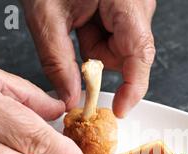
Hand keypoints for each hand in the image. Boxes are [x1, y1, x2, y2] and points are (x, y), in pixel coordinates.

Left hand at [22, 0, 156, 117]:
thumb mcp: (46, 16)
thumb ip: (58, 62)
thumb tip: (71, 97)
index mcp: (125, 2)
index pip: (140, 55)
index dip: (133, 88)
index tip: (119, 109)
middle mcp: (137, 6)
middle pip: (129, 55)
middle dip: (100, 61)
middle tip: (75, 50)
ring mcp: (133, 8)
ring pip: (120, 50)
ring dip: (95, 49)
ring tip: (76, 23)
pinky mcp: (125, 11)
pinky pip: (115, 39)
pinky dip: (95, 39)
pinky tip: (82, 22)